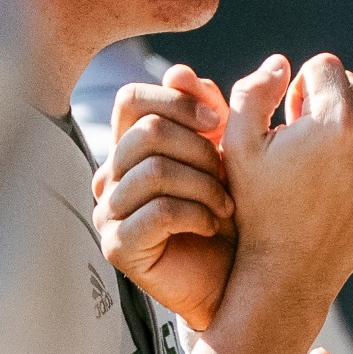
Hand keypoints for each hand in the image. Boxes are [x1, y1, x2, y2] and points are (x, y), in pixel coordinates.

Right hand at [93, 65, 233, 329]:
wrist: (242, 284)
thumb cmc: (236, 218)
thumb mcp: (229, 156)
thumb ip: (209, 113)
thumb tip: (185, 69)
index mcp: (133, 148)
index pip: (132, 99)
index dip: (177, 101)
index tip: (219, 121)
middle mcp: (112, 176)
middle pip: (146, 131)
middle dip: (201, 150)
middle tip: (231, 177)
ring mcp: (111, 211)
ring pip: (154, 169)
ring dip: (205, 185)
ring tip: (228, 205)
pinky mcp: (119, 245)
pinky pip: (159, 210)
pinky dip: (197, 213)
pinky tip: (214, 224)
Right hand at [220, 53, 352, 313]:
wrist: (293, 270)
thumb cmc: (258, 205)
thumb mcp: (239, 144)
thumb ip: (254, 91)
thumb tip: (283, 62)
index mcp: (338, 122)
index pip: (325, 66)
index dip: (299, 89)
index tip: (289, 119)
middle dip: (327, 104)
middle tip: (303, 141)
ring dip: (350, 125)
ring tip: (321, 160)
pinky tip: (342, 176)